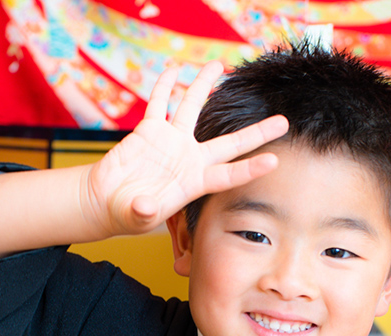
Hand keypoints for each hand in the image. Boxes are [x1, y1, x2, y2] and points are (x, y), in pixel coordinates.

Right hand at [82, 62, 288, 236]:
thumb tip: (146, 207)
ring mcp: (171, 142)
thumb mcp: (136, 216)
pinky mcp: (149, 131)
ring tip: (219, 65)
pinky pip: (159, 103)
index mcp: (193, 183)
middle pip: (229, 143)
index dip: (250, 169)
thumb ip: (143, 211)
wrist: (108, 201)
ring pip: (192, 108)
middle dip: (256, 132)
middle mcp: (189, 159)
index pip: (228, 175)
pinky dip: (163, 85)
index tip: (274, 160)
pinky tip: (173, 68)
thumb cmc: (126, 214)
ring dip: (204, 86)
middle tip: (282, 121)